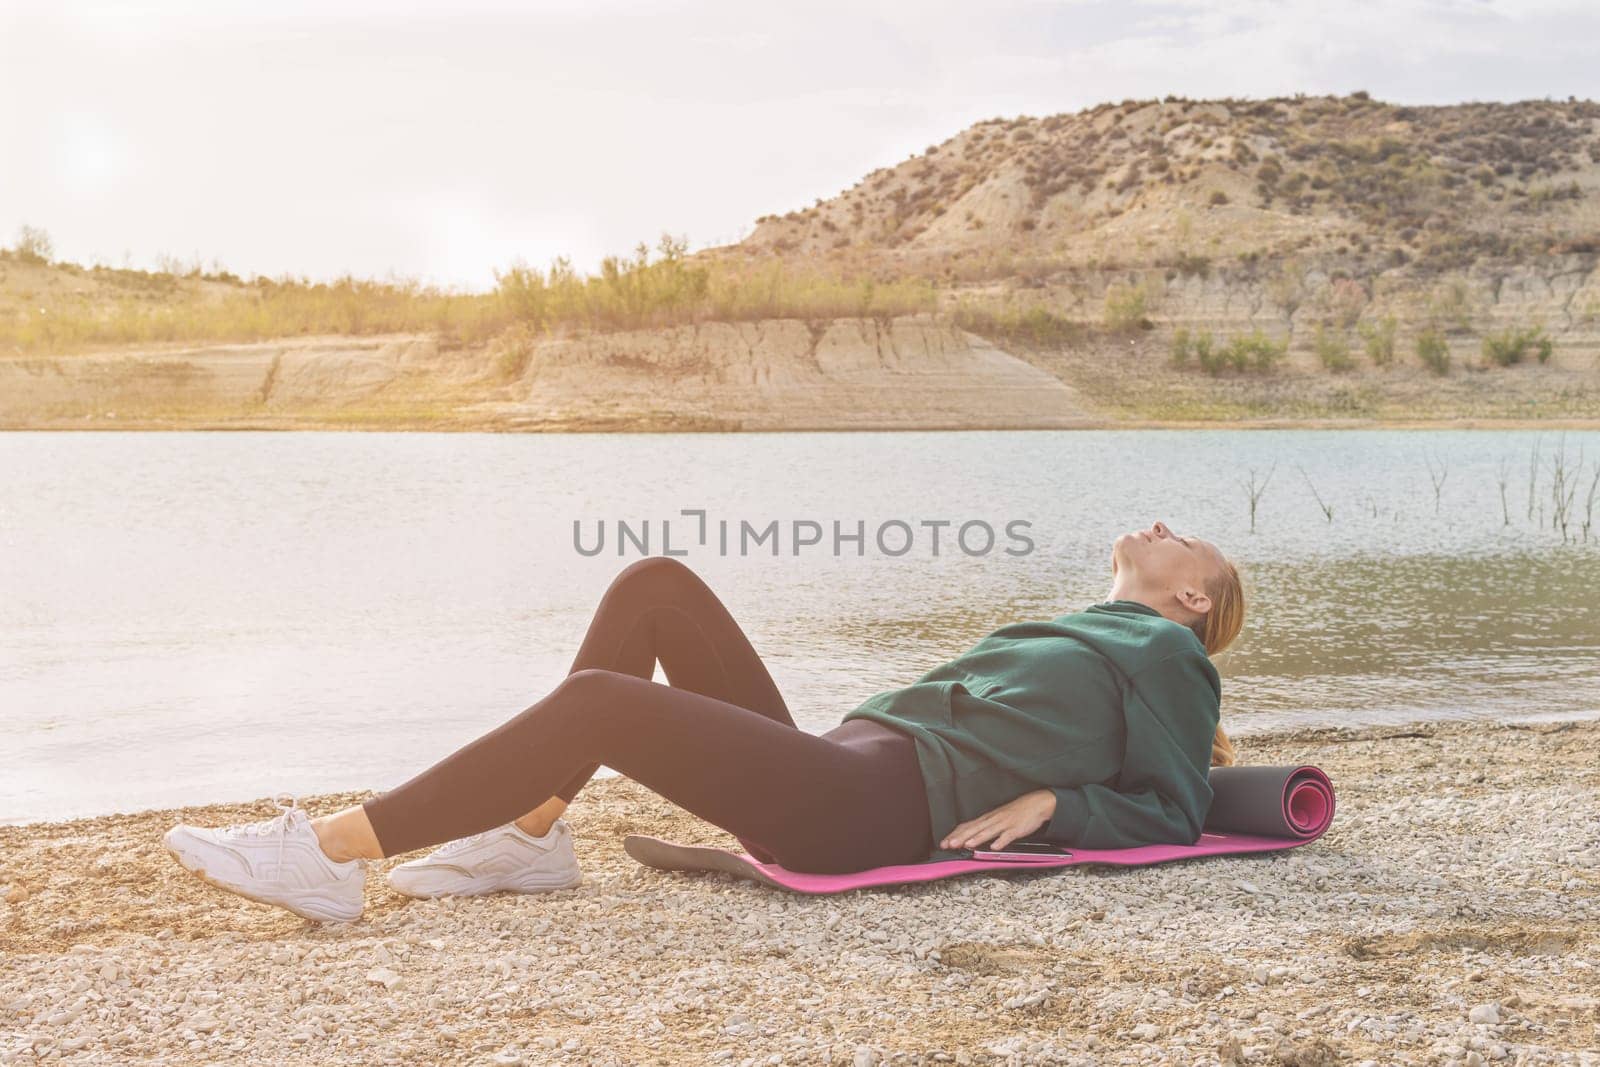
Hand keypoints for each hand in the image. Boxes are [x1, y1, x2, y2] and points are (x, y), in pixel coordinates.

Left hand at [938, 789, 1056, 850]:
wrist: (1036, 803)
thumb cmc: (1015, 812)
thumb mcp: (997, 818)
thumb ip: (984, 828)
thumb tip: (970, 837)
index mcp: (987, 818)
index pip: (967, 826)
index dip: (955, 835)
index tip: (943, 843)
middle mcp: (993, 820)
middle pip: (974, 829)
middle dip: (960, 838)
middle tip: (948, 845)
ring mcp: (1004, 824)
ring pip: (988, 832)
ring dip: (977, 838)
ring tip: (966, 845)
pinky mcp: (1016, 828)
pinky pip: (1007, 836)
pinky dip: (1000, 841)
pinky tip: (994, 847)